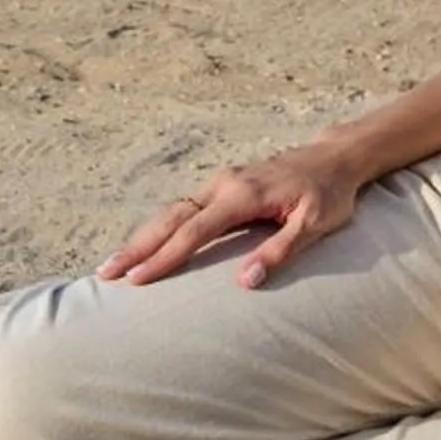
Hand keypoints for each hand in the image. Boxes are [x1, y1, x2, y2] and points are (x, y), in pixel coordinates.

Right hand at [95, 140, 366, 288]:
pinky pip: (183, 206)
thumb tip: (244, 282)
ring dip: (142, 236)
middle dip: (137, 246)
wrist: (334, 157)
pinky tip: (146, 244)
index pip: (195, 231)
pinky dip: (159, 225)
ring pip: (172, 210)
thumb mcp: (316, 226)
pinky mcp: (223, 183)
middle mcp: (224, 183)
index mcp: (243, 194)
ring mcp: (221, 180)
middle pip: (171, 217)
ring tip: (114, 263)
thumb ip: (281, 251)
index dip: (164, 257)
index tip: (137, 279)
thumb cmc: (329, 195)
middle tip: (106, 272)